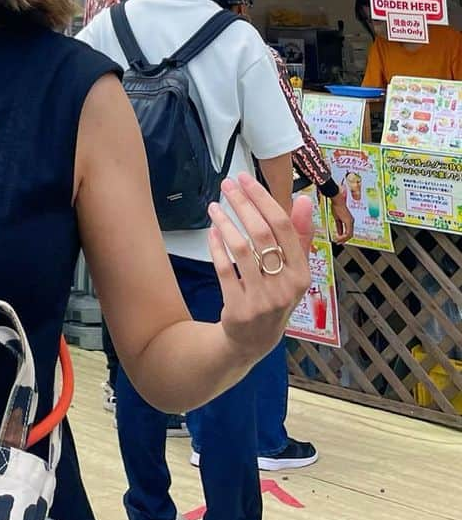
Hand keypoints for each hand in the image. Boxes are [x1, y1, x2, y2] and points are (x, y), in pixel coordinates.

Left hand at [207, 172, 312, 364]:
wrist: (254, 340)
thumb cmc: (275, 295)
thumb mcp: (294, 270)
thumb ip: (300, 235)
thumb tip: (306, 199)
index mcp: (302, 274)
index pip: (284, 227)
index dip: (263, 199)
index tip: (246, 179)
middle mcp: (285, 287)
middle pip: (262, 234)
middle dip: (242, 204)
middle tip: (227, 184)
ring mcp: (262, 299)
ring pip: (241, 249)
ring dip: (225, 222)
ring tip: (213, 206)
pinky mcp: (239, 307)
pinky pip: (224, 269)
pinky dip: (216, 246)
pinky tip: (212, 230)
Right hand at [329, 191, 354, 244]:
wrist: (337, 201)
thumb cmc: (336, 207)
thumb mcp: (337, 219)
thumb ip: (339, 227)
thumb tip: (339, 233)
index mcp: (349, 221)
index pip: (348, 233)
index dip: (344, 238)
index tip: (338, 240)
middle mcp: (351, 222)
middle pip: (350, 235)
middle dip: (344, 240)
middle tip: (338, 242)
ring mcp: (351, 221)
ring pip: (349, 235)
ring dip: (343, 239)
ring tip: (338, 241)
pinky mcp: (349, 221)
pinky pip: (348, 232)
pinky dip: (343, 236)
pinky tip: (339, 237)